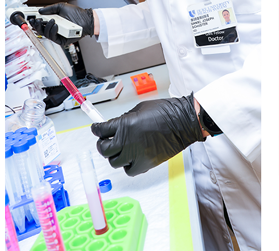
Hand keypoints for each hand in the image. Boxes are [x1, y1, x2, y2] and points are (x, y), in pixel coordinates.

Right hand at [30, 3, 93, 46]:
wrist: (86, 20)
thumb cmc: (77, 14)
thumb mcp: (61, 7)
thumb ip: (50, 9)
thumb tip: (40, 10)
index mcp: (52, 20)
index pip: (40, 22)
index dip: (33, 20)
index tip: (29, 17)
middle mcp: (53, 28)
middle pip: (40, 30)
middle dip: (36, 25)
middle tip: (35, 20)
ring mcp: (57, 35)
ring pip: (45, 34)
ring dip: (46, 26)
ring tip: (52, 20)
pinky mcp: (61, 40)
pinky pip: (53, 37)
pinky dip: (53, 30)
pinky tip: (55, 25)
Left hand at [90, 93, 205, 175]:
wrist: (182, 122)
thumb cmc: (165, 112)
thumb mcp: (139, 108)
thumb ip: (124, 119)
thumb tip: (114, 126)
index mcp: (124, 124)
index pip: (100, 130)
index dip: (96, 129)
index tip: (96, 129)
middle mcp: (127, 141)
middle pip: (103, 149)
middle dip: (102, 145)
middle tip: (105, 142)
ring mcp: (136, 154)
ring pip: (114, 162)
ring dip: (114, 156)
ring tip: (119, 151)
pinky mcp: (146, 164)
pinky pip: (129, 171)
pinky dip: (127, 166)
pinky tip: (131, 159)